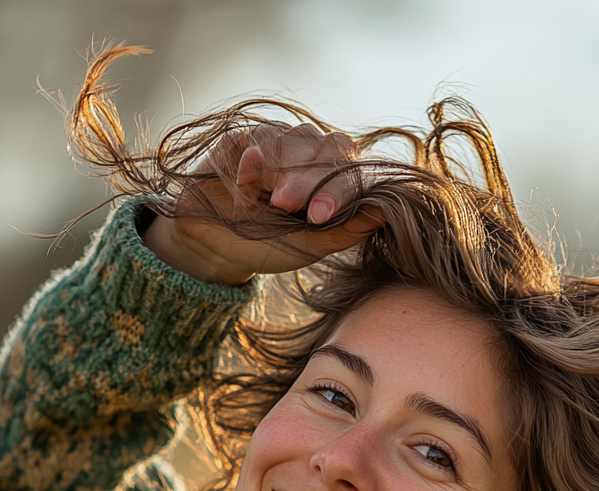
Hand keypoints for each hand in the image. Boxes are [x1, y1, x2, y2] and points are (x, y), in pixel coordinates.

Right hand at [143, 122, 382, 284]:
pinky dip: (256, 164)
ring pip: (298, 140)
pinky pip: (261, 138)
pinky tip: (246, 190)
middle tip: (287, 205)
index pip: (350, 170)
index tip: (319, 215)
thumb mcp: (309, 246)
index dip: (339, 188)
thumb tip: (385, 211)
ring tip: (272, 203)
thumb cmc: (266, 247)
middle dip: (313, 179)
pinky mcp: (248, 135)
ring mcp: (282, 141)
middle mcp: (312, 155)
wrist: (213, 245)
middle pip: (330, 149)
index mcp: (333, 180)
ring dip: (286, 172)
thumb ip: (345, 230)